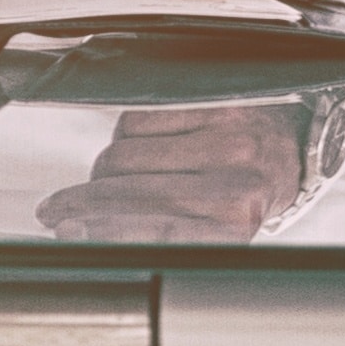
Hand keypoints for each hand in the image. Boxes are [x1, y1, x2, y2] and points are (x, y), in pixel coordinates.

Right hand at [44, 100, 319, 240]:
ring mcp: (226, 142)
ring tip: (116, 181)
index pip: (162, 231)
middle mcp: (237, 186)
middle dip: (82, 206)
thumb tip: (83, 234)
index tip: (67, 230)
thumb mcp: (212, 234)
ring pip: (122, 158)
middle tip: (58, 213)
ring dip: (105, 173)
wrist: (286, 144)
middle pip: (131, 194)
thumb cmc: (240, 195)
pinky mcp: (212, 105)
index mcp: (236, 229)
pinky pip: (135, 123)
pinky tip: (144, 148)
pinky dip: (126, 137)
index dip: (109, 232)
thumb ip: (163, 239)